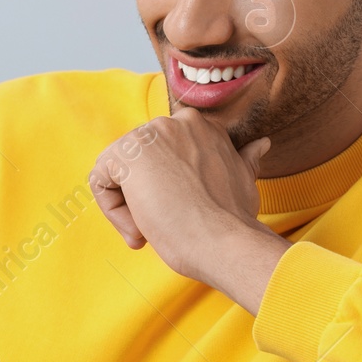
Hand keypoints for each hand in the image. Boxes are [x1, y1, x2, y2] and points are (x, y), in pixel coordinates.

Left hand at [89, 106, 290, 313]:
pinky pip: (101, 181)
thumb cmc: (234, 218)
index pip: (163, 154)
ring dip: (130, 206)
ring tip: (155, 228)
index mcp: (200, 126)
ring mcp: (148, 135)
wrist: (223, 240)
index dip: (169, 187)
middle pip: (138, 163)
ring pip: (118, 173)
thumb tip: (260, 145)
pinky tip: (142, 227)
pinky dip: (114, 211)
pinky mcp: (125, 154)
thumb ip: (244, 158)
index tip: (184, 210)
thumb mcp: (244, 179)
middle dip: (147, 196)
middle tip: (167, 224)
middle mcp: (174, 122)